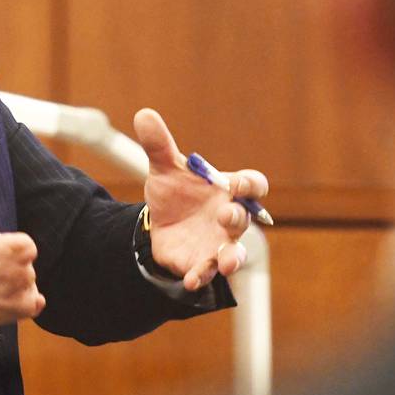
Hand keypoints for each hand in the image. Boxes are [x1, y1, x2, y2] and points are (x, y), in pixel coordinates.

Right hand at [0, 192, 44, 328]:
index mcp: (16, 248)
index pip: (26, 244)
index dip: (9, 246)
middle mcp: (23, 272)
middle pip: (26, 264)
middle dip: (10, 264)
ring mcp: (21, 293)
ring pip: (28, 283)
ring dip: (15, 281)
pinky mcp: (17, 311)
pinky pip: (33, 303)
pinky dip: (25, 300)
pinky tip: (9, 294)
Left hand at [134, 108, 268, 290]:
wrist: (158, 224)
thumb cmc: (175, 193)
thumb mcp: (164, 169)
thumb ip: (158, 145)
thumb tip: (143, 114)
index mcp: (228, 191)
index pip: (252, 186)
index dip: (250, 185)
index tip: (239, 184)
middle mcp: (229, 219)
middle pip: (244, 219)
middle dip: (237, 218)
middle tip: (225, 215)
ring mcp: (218, 244)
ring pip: (234, 253)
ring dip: (232, 257)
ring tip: (226, 262)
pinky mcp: (200, 264)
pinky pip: (206, 273)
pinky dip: (201, 276)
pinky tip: (191, 280)